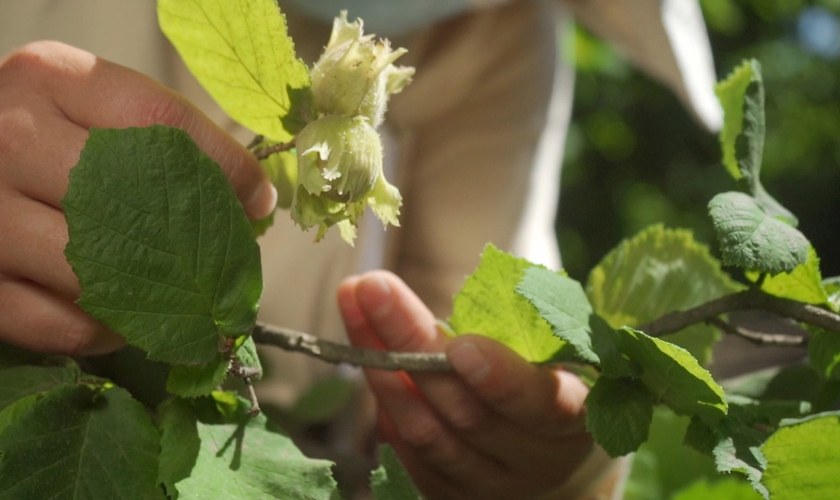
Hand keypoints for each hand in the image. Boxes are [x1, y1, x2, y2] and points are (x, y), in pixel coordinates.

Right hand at [0, 41, 275, 355]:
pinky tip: (126, 320)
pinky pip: (61, 327)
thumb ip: (167, 138)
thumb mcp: (94, 105)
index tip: (257, 201)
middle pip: (132, 203)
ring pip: (97, 276)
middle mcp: (12, 139)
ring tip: (182, 298)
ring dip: (155, 298)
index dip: (224, 169)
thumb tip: (255, 201)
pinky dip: (107, 333)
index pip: (162, 123)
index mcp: (54, 81)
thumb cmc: (47, 133)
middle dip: (193, 244)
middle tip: (225, 267)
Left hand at [338, 271, 613, 499]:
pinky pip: (408, 456)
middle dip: (412, 344)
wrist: (552, 453)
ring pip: (429, 436)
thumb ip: (516, 328)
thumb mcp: (554, 351)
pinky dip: (384, 405)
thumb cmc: (548, 379)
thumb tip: (444, 292)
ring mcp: (491, 486)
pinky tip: (364, 356)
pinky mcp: (452, 497)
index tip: (461, 345)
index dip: (502, 379)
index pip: (542, 404)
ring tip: (354, 307)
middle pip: (467, 413)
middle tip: (373, 288)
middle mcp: (534, 461)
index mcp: (573, 417)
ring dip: (383, 369)